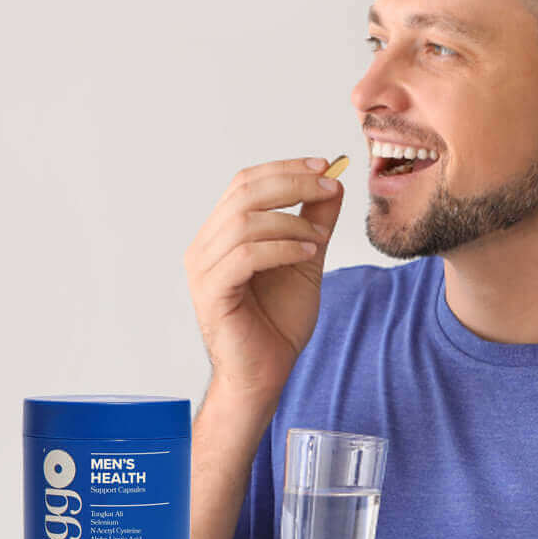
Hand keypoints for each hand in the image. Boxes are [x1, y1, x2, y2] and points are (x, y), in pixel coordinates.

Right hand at [183, 157, 343, 398]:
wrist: (266, 372)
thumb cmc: (278, 320)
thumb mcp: (305, 260)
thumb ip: (314, 222)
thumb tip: (333, 184)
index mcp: (222, 233)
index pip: (246, 183)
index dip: (285, 168)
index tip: (325, 166)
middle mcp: (205, 245)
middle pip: (244, 193)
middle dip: (292, 183)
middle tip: (328, 188)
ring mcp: (204, 268)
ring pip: (244, 222)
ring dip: (291, 221)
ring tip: (318, 237)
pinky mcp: (212, 292)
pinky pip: (245, 256)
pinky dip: (280, 248)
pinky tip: (306, 253)